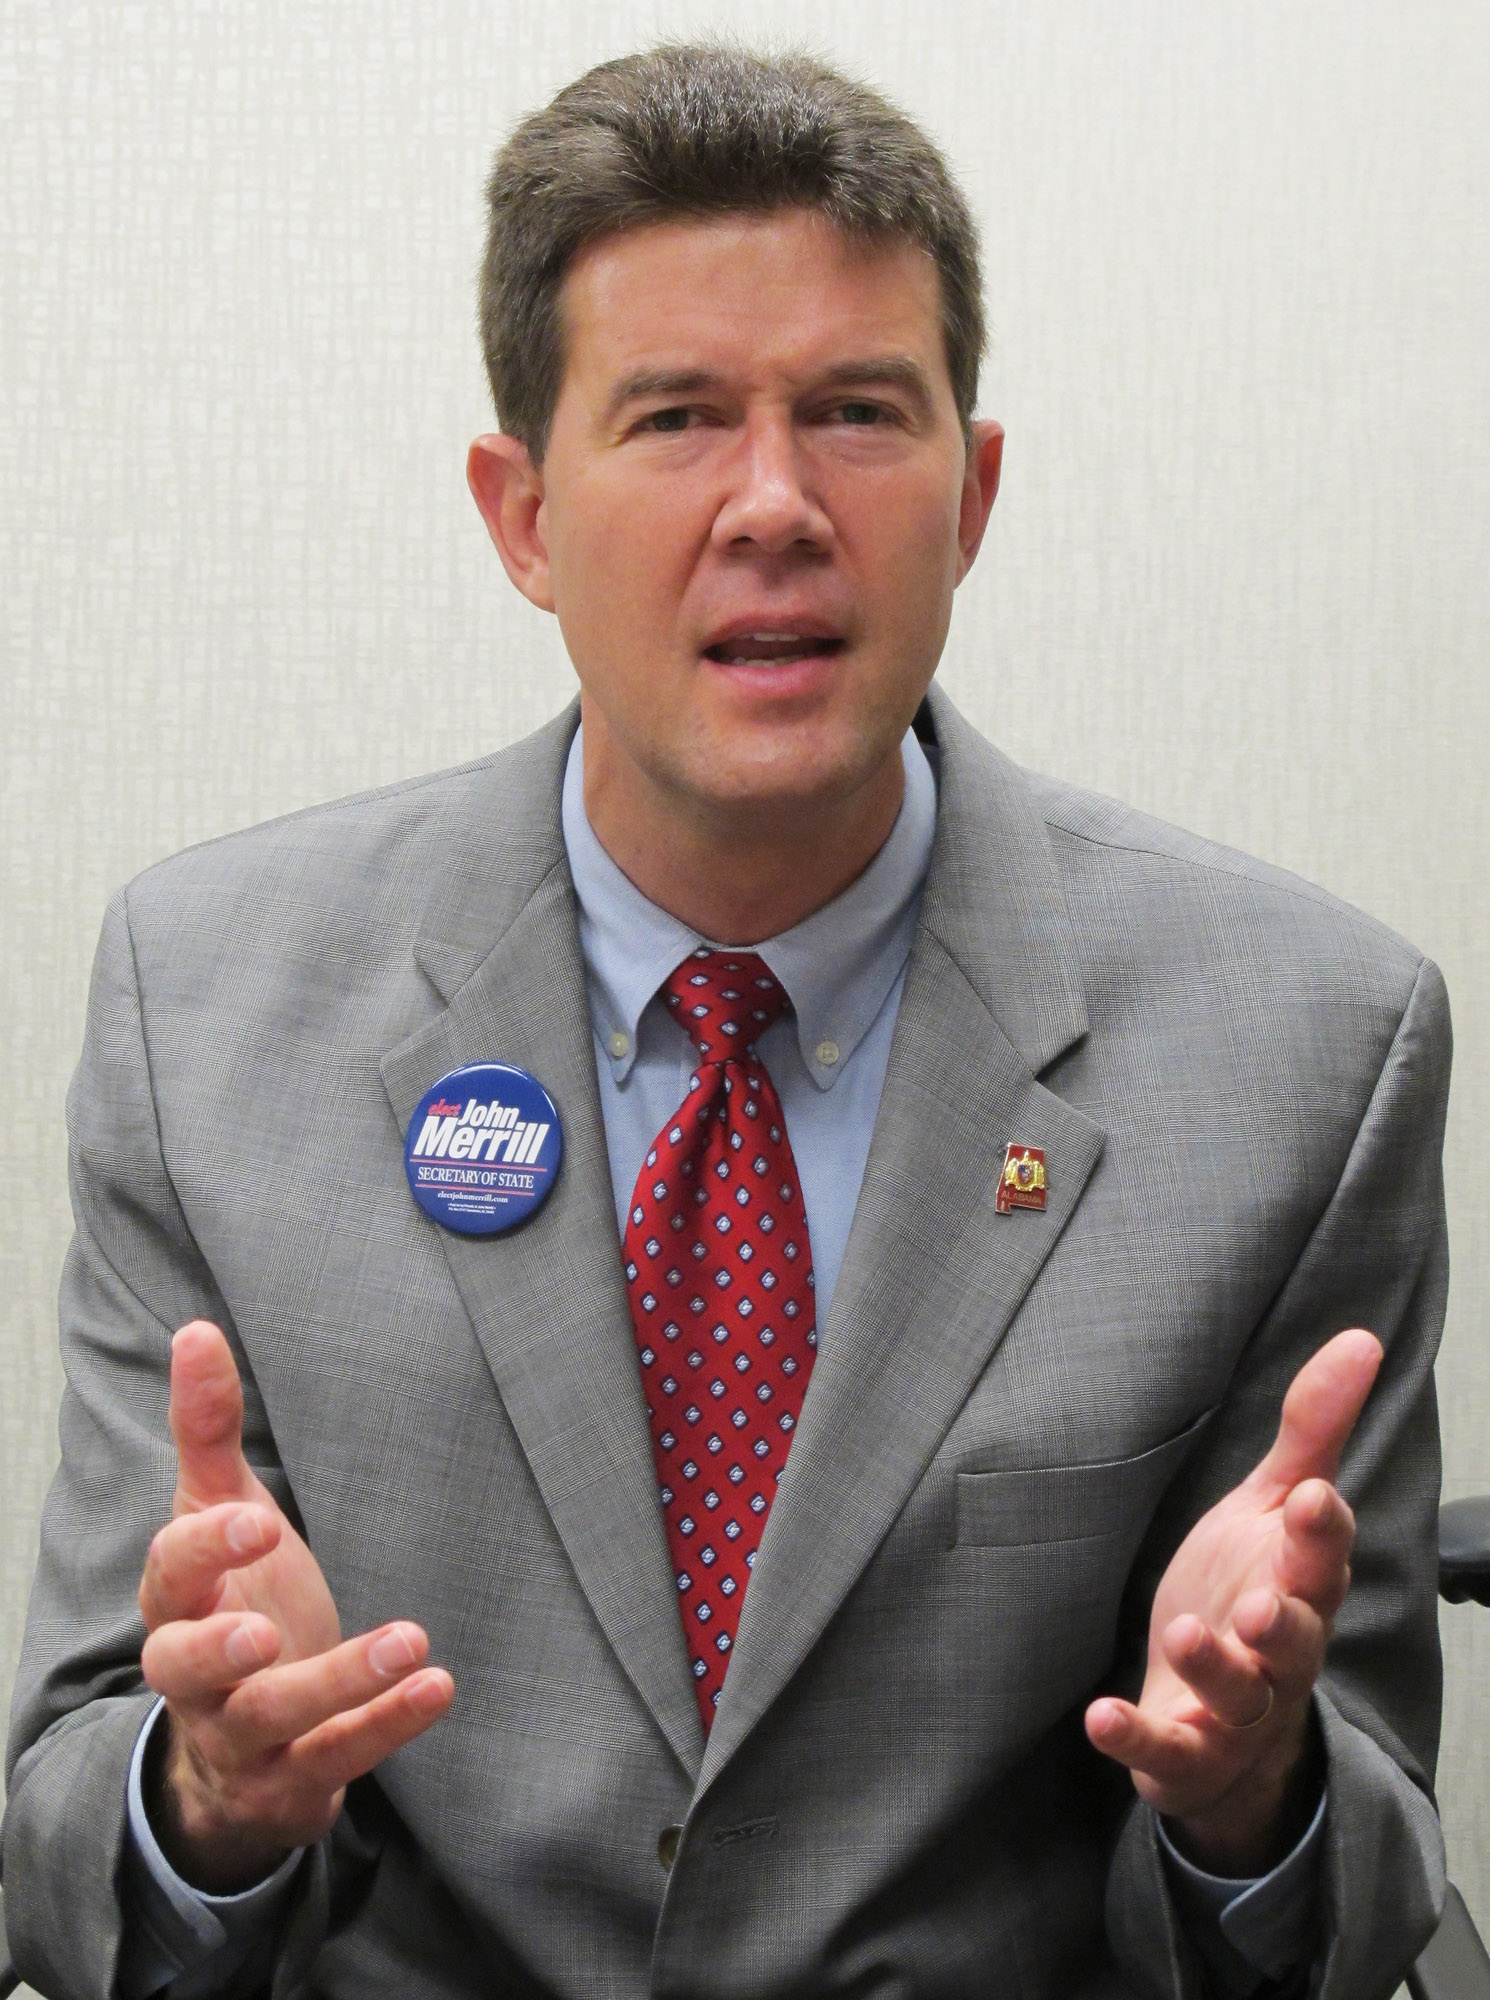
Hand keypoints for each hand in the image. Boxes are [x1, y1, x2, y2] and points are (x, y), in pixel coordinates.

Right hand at [138, 1320, 454, 1891]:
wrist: (238, 1752)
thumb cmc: (232, 1605)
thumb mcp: (216, 1517)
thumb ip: (208, 1431)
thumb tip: (197, 1329)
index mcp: (178, 1605)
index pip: (170, 1577)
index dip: (206, 1550)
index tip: (257, 1520)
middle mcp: (197, 1678)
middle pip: (183, 1667)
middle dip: (221, 1647)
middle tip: (268, 1628)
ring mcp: (244, 1736)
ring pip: (275, 1717)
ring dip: (341, 1681)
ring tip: (411, 1639)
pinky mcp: (297, 1778)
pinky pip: (339, 1757)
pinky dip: (387, 1724)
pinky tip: (438, 1685)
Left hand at [1084, 1326, 1382, 1873]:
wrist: (1217, 1716)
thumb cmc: (1248, 1595)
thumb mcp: (1272, 1508)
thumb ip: (1313, 1431)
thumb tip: (1361, 1339)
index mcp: (1299, 1585)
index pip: (1321, 1559)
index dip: (1321, 1533)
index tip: (1312, 1497)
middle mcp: (1277, 1655)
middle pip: (1295, 1641)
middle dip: (1282, 1622)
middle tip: (1260, 1602)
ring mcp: (1233, 1711)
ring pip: (1237, 1697)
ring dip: (1212, 1668)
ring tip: (1183, 1631)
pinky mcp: (1184, 1753)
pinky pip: (1163, 1753)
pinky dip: (1133, 1738)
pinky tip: (1100, 1716)